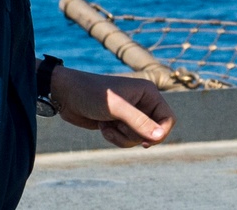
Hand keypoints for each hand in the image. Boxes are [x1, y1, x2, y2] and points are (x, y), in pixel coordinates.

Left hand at [50, 66, 175, 147]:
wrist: (68, 95)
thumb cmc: (93, 94)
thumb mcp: (117, 109)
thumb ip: (139, 122)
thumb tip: (159, 136)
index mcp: (148, 93)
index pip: (168, 118)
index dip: (161, 132)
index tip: (146, 143)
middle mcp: (143, 102)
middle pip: (153, 132)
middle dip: (134, 134)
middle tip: (118, 125)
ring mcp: (131, 114)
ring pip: (138, 138)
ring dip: (121, 136)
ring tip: (107, 125)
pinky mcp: (120, 122)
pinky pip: (126, 139)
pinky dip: (114, 137)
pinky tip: (102, 126)